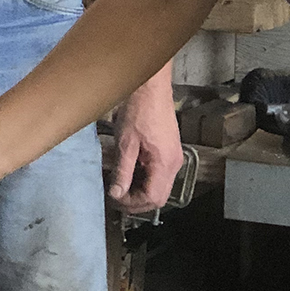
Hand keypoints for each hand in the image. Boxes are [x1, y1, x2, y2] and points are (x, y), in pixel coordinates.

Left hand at [107, 81, 181, 214]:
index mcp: (165, 163)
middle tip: (116, 196)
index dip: (132, 203)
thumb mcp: (125, 143)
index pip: (152, 198)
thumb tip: (116, 193)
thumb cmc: (139, 109)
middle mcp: (174, 163)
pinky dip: (145, 178)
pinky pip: (160, 174)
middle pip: (159, 197)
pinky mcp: (169, 150)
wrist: (150, 87)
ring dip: (141, 190)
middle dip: (137, 201)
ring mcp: (174, 157)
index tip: (115, 198)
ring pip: (160, 187)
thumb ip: (122, 171)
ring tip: (120, 184)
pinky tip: (130, 171)